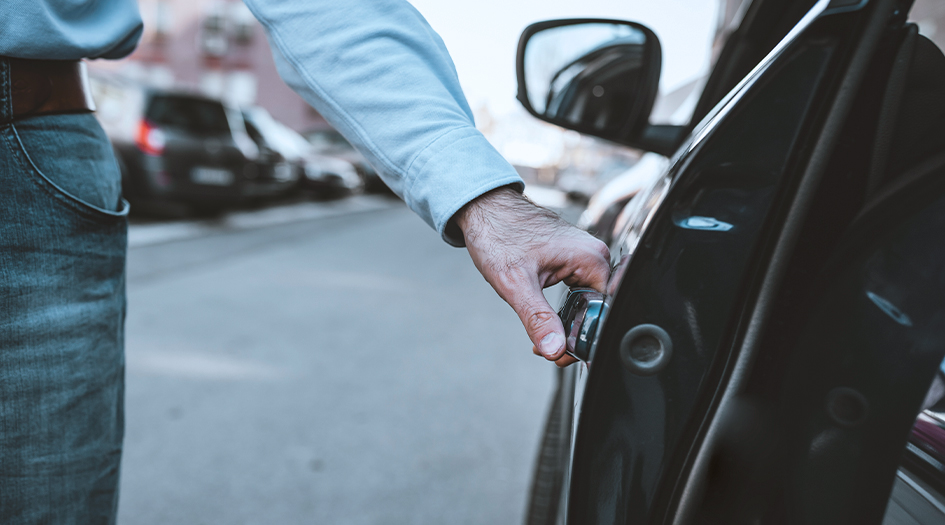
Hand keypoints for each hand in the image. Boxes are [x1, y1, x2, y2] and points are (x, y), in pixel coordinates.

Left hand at [455, 186, 611, 366]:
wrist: (483, 209)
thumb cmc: (498, 235)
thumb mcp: (516, 284)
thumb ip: (537, 318)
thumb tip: (554, 350)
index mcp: (591, 258)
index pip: (605, 310)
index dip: (587, 337)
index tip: (565, 354)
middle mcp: (593, 255)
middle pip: (598, 308)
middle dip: (575, 334)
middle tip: (549, 350)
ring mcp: (584, 256)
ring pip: (587, 302)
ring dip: (568, 323)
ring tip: (544, 337)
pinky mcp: (572, 259)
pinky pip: (578, 291)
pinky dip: (563, 310)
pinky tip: (546, 319)